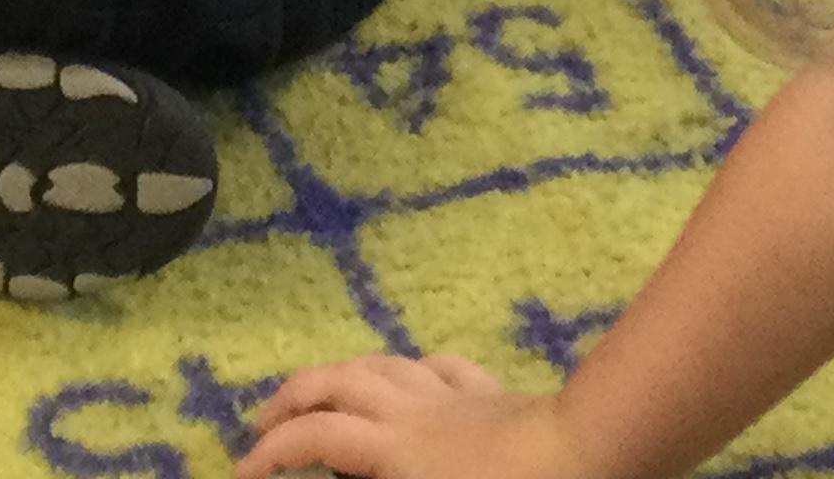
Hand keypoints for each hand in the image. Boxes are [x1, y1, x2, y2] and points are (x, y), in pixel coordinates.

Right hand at [235, 355, 582, 478]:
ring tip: (322, 394)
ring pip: (380, 365)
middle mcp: (412, 412)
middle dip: (291, 400)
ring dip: (340, 376)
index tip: (241, 472)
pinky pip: (442, 370)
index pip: (314, 440)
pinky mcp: (492, 396)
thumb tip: (338, 472)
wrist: (592, 456)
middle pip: (336, 383)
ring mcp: (453, 397)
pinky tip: (410, 379)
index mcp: (394, 449)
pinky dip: (412, 372)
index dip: (269, 453)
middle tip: (263, 423)